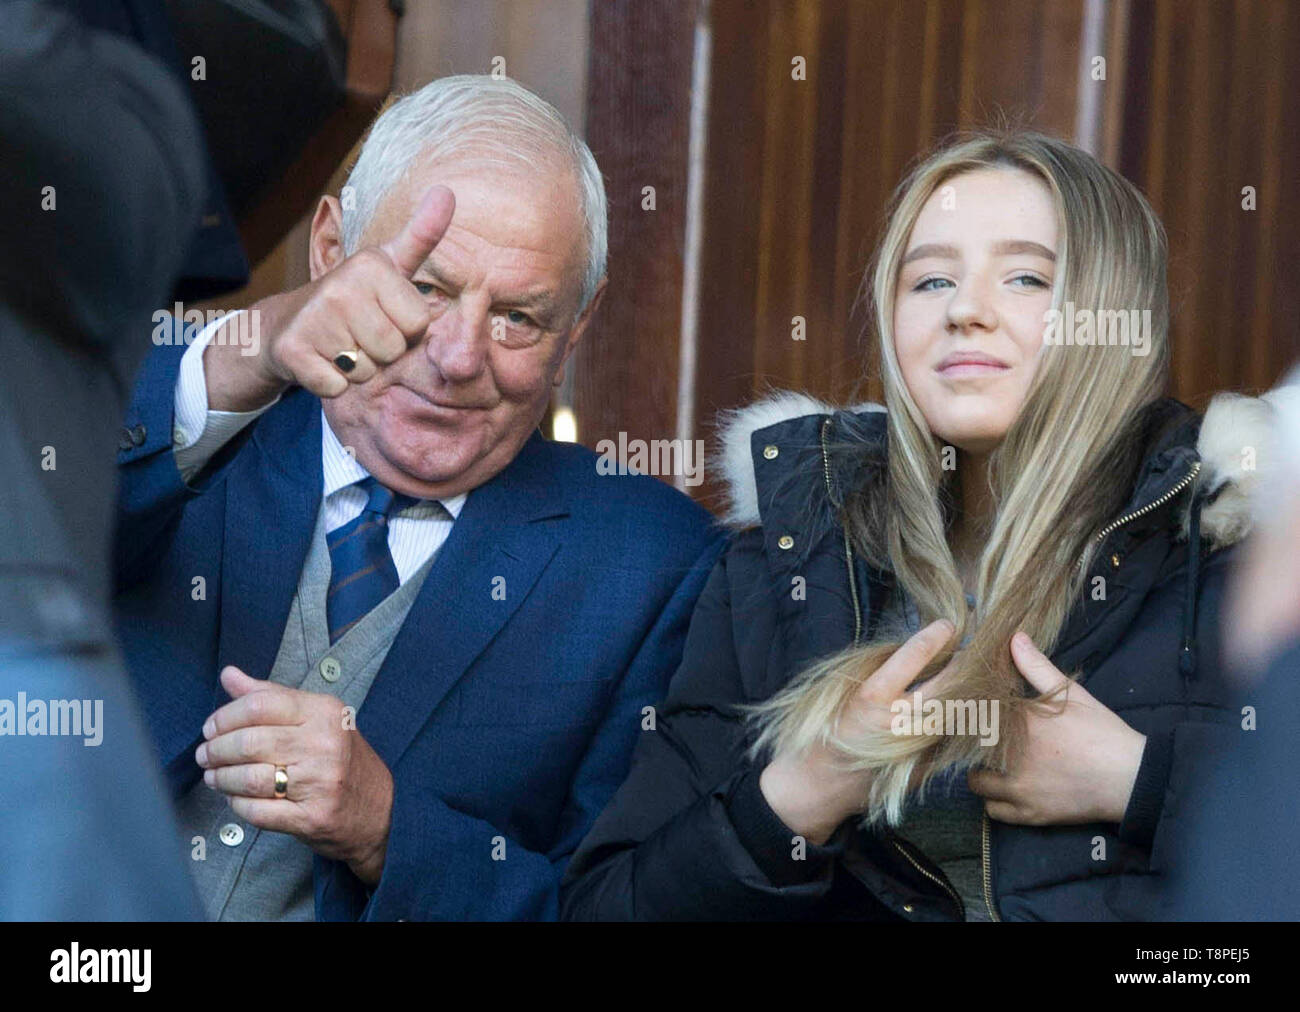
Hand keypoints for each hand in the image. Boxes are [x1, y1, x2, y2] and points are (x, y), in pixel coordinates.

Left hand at [195, 665, 393, 884]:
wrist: (381, 809)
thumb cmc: (341, 758)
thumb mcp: (315, 718)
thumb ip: (271, 697)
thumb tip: (229, 675)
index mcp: (324, 713)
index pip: (260, 705)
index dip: (225, 716)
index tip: (210, 727)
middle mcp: (324, 744)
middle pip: (250, 742)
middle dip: (216, 750)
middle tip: (205, 755)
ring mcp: (320, 783)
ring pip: (249, 778)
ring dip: (221, 779)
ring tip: (214, 776)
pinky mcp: (312, 817)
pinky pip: (258, 811)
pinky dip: (237, 805)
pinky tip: (234, 799)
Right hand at [204, 185, 455, 410]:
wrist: (283, 324)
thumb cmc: (351, 297)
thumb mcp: (388, 263)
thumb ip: (421, 234)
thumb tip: (447, 192)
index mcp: (372, 265)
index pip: (419, 324)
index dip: (404, 328)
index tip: (380, 312)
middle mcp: (342, 286)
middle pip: (394, 349)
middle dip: (381, 351)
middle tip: (357, 331)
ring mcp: (315, 318)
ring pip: (367, 371)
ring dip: (357, 368)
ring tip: (339, 344)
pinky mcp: (294, 351)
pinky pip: (337, 387)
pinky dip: (331, 383)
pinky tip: (319, 360)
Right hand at [760, 618, 953, 843]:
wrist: (824, 781)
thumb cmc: (831, 727)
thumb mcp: (845, 691)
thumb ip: (882, 672)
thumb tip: (923, 652)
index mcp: (872, 697)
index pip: (913, 656)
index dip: (934, 636)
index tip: (947, 625)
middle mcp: (897, 721)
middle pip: (946, 685)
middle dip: (963, 664)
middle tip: (969, 651)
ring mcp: (914, 747)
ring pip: (954, 710)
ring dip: (964, 692)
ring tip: (967, 678)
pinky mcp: (925, 766)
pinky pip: (948, 736)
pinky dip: (955, 720)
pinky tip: (955, 712)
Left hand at [968, 632, 1146, 825]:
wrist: (1130, 777)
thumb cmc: (1101, 732)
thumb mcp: (1071, 694)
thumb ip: (1037, 667)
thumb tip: (1015, 638)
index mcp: (1018, 723)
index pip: (971, 716)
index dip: (967, 715)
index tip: (970, 714)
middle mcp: (1010, 758)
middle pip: (967, 751)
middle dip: (972, 745)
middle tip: (984, 740)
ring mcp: (1019, 789)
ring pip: (976, 783)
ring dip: (982, 774)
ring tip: (996, 764)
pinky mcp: (1030, 815)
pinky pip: (994, 811)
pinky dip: (996, 802)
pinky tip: (1007, 789)